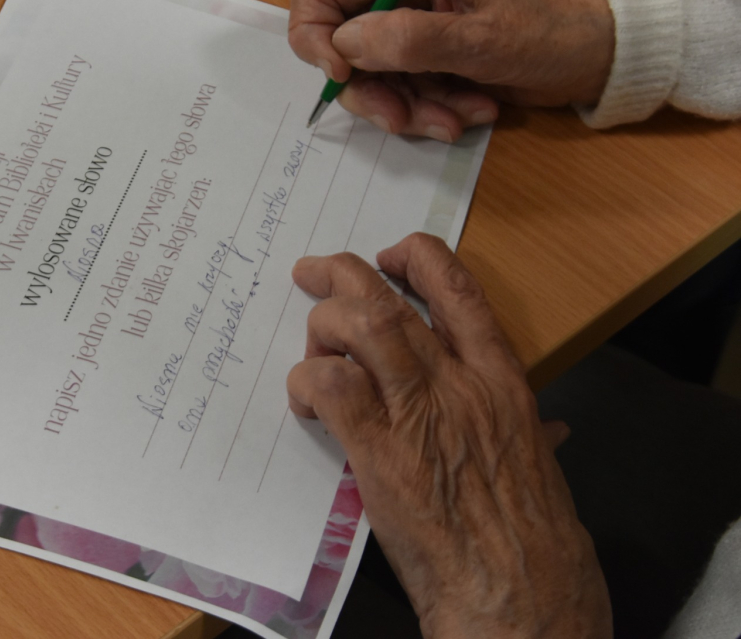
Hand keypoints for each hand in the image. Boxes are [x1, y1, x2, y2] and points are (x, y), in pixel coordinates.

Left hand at [286, 234, 610, 638]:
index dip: (416, 256)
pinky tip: (306, 403)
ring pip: (360, 325)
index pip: (458, 288)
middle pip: (389, 297)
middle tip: (314, 275)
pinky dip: (309, 381)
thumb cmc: (537, 541)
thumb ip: (532, 434)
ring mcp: (420, 413)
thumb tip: (549, 430)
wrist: (523, 599)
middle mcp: (461, 384)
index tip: (388, 257)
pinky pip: (333, 386)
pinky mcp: (382, 453)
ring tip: (310, 348)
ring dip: (322, 324)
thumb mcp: (542, 468)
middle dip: (342, 274)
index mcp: (503, 381)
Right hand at [288, 0, 614, 141]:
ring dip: (407, 108)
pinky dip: (428, 112)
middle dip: (369, 89)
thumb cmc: (552, 31)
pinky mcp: (423, 58)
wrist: (600, 54)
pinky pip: (399, 93)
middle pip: (338, 45)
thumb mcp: (483, 38)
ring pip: (369, 78)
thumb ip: (411, 40)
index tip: (342, 76)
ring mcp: (408, 25)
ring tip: (456, 119)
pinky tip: (468, 113)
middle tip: (400, 119)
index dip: (315, 35)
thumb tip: (344, 47)